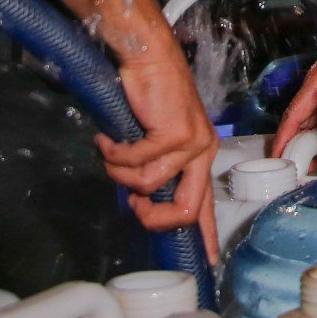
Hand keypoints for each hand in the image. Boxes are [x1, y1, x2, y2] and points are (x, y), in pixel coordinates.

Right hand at [96, 49, 218, 248]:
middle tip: (132, 204)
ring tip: (111, 153)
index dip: (207, 235)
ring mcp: (192, 142)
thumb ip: (155, 167)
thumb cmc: (148, 94)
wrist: (148, 56)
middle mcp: (203, 151)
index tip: (208, 261)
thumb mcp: (155, 138)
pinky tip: (108, 139)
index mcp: (201, 155)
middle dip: (153, 217)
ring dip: (120, 173)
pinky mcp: (175, 133)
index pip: (207, 204)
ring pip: (150, 185)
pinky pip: (136, 162)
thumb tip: (139, 198)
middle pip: (187, 210)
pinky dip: (115, 154)